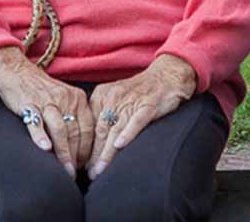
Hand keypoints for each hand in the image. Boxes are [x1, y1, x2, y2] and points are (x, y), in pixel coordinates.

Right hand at [0, 47, 93, 178]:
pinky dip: (41, 136)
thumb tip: (83, 148)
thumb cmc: (44, 91)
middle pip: (75, 132)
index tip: (85, 166)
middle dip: (76, 157)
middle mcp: (66, 99)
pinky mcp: (29, 104)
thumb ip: (75, 117)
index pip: (88, 128)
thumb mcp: (66, 98)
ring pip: (60, 130)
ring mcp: (47, 101)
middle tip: (74, 173)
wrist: (18, 72)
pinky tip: (45, 149)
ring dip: (63, 153)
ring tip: (65, 170)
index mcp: (78, 98)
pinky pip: (36, 122)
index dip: (88, 150)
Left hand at [86, 54, 196, 180]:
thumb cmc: (140, 91)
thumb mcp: (116, 97)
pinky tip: (120, 145)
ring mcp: (131, 101)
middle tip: (90, 173)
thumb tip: (92, 142)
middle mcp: (113, 97)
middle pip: (100, 130)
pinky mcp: (148, 105)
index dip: (87, 146)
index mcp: (102, 95)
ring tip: (100, 170)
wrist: (166, 76)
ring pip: (115, 129)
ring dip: (106, 152)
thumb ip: (104, 114)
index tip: (83, 164)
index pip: (91, 125)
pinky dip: (128, 133)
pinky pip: (136, 121)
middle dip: (94, 155)